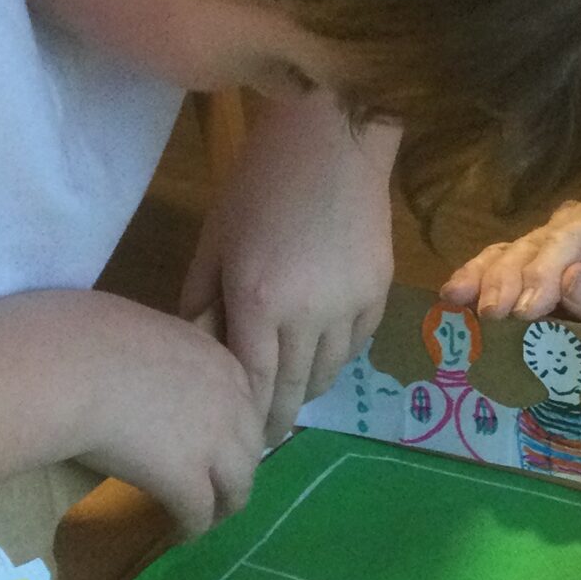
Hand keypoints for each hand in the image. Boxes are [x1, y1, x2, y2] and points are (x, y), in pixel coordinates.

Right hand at [67, 293, 264, 541]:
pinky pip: (200, 515)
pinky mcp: (187, 481)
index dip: (232, 430)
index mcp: (220, 360)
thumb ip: (159, 353)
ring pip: (238, 487)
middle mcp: (231, 402)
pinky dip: (191, 528)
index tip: (216, 444)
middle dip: (236, 469)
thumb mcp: (139, 330)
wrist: (67, 366)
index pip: (245, 405)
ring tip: (206, 518)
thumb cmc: (82, 336)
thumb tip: (139, 362)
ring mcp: (214, 444)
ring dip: (223, 505)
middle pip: (251, 447)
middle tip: (218, 487)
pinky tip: (178, 535)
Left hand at [181, 95, 399, 445]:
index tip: (240, 441)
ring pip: (329, 373)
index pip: (253, 385)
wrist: (334, 139)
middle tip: (265, 437)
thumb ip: (202, 300)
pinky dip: (336, 356)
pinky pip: (356, 344)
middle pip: (294, 391)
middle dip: (278, 419)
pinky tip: (321, 352)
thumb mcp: (216, 240)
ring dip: (308, 388)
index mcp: (258, 302)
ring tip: (292, 394)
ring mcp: (350, 306)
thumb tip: (199, 351)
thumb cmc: (260, 182)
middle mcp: (308, 315)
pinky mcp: (380, 293)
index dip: (248, 418)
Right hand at [442, 190, 580, 349]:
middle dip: (509, 279)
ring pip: (507, 253)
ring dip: (484, 281)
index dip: (544, 270)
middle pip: (533, 245)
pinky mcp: (524, 265)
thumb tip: (572, 280)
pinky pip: (494, 268)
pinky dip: (474, 283)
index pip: (571, 237)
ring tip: (463, 306)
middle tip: (493, 316)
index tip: (528, 309)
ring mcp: (546, 241)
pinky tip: (453, 300)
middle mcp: (574, 220)